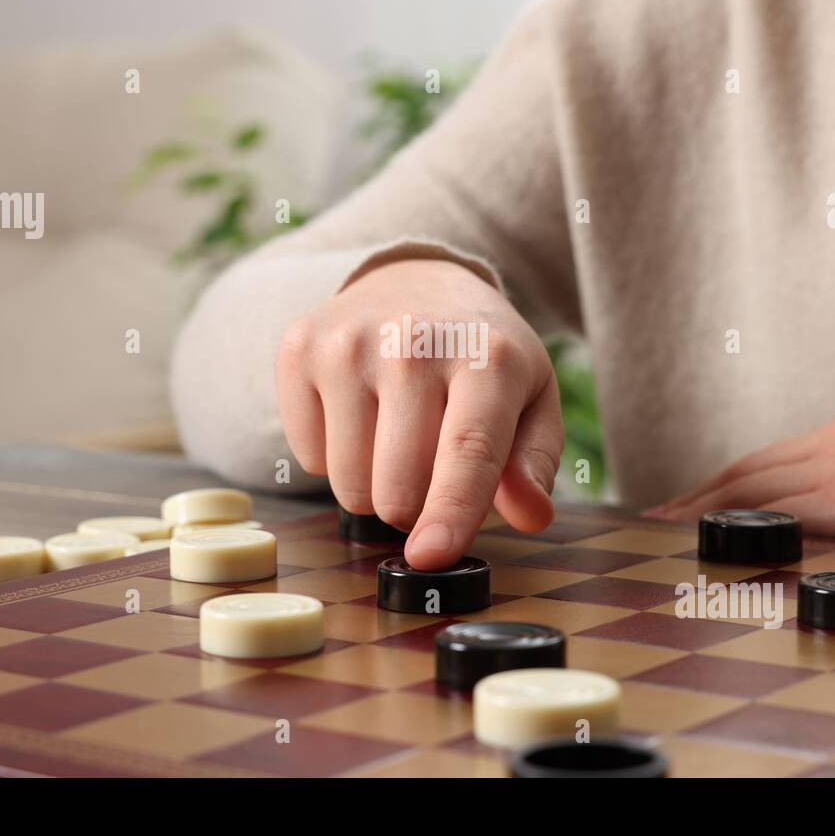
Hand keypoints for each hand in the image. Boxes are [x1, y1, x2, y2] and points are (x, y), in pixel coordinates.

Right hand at [276, 259, 562, 569]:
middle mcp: (412, 341)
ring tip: (395, 436)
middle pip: (398, 486)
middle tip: (430, 469)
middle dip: (415, 507)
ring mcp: (347, 343)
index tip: (430, 557)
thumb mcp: (532, 397)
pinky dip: (333, 456)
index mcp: (487, 355)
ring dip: (373, 486)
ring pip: (349, 483)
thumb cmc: (480, 354)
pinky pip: (307, 457)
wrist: (415, 279)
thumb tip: (530, 515)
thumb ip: (535, 462)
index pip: (467, 450)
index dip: (449, 512)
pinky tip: (358, 412)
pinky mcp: (299, 348)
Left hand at [654, 403, 834, 557]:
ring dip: (708, 504)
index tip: (703, 495)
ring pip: (756, 480)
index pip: (780, 452)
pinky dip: (742, 520)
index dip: (734, 476)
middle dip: (705, 489)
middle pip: (755, 462)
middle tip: (664, 511)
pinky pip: (784, 507)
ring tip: (672, 524)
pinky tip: (719, 536)